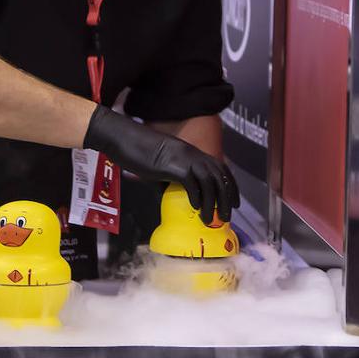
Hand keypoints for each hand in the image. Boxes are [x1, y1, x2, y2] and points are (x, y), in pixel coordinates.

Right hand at [83, 105, 239, 223]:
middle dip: (227, 197)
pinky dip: (196, 196)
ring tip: (211, 218)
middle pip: (220, 176)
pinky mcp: (173, 166)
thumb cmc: (138, 152)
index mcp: (192, 153)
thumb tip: (171, 197)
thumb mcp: (160, 166)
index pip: (220, 168)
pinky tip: (195, 207)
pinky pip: (191, 182)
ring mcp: (184, 159)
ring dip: (213, 202)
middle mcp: (193, 154)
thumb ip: (169, 179)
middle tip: (227, 215)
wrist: (124, 139)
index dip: (230, 185)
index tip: (233, 202)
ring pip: (209, 181)